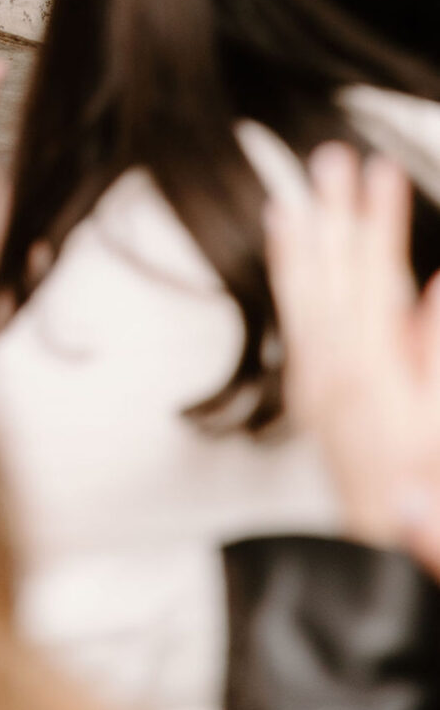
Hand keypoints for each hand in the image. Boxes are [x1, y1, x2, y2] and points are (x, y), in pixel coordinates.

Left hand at [266, 144, 439, 568]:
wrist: (382, 554)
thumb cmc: (422, 489)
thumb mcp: (435, 429)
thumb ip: (436, 350)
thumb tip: (439, 285)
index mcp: (376, 373)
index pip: (375, 280)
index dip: (380, 223)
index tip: (382, 172)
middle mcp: (336, 370)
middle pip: (333, 276)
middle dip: (336, 212)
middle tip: (333, 154)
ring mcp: (319, 381)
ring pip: (305, 292)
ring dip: (304, 236)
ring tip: (299, 187)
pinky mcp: (311, 393)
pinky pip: (294, 318)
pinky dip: (287, 273)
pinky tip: (284, 241)